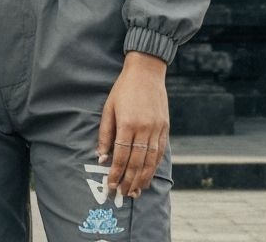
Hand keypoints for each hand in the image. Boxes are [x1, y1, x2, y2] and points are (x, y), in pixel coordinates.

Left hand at [96, 51, 168, 198]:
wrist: (146, 72)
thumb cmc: (123, 89)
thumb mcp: (109, 107)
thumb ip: (105, 133)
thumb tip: (101, 156)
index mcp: (127, 123)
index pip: (120, 155)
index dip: (115, 173)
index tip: (110, 185)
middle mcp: (143, 128)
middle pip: (136, 162)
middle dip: (128, 181)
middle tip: (122, 194)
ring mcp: (156, 129)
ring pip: (150, 161)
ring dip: (142, 179)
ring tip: (135, 191)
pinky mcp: (165, 128)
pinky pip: (159, 153)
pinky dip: (154, 167)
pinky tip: (148, 176)